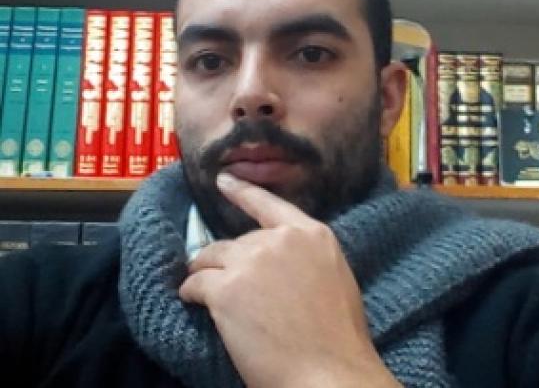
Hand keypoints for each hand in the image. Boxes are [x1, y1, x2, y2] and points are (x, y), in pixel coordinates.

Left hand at [179, 172, 401, 387]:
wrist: (328, 372)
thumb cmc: (338, 334)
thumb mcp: (333, 277)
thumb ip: (305, 257)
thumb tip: (280, 260)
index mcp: (311, 234)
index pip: (269, 204)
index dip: (243, 191)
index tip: (223, 180)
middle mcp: (279, 240)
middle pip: (237, 240)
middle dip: (230, 261)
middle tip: (232, 287)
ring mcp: (251, 262)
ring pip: (210, 256)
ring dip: (205, 273)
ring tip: (204, 291)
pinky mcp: (226, 289)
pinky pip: (195, 282)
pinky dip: (191, 292)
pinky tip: (195, 303)